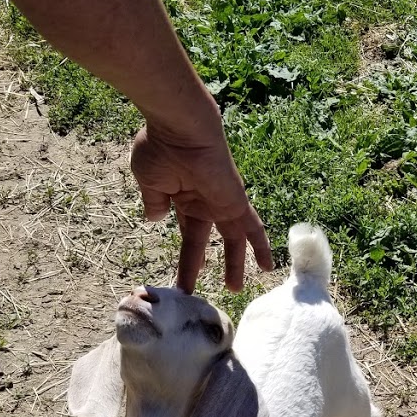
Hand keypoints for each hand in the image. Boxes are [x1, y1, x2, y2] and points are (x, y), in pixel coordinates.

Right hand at [130, 122, 272, 292]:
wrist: (179, 128)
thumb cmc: (159, 149)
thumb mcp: (149, 182)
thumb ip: (154, 202)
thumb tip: (154, 219)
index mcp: (183, 198)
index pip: (187, 235)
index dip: (187, 257)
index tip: (180, 282)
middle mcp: (204, 202)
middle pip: (208, 240)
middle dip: (205, 263)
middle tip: (201, 287)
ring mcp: (222, 202)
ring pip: (233, 240)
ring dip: (234, 264)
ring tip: (235, 288)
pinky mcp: (236, 200)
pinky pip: (253, 227)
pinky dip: (261, 245)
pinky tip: (267, 266)